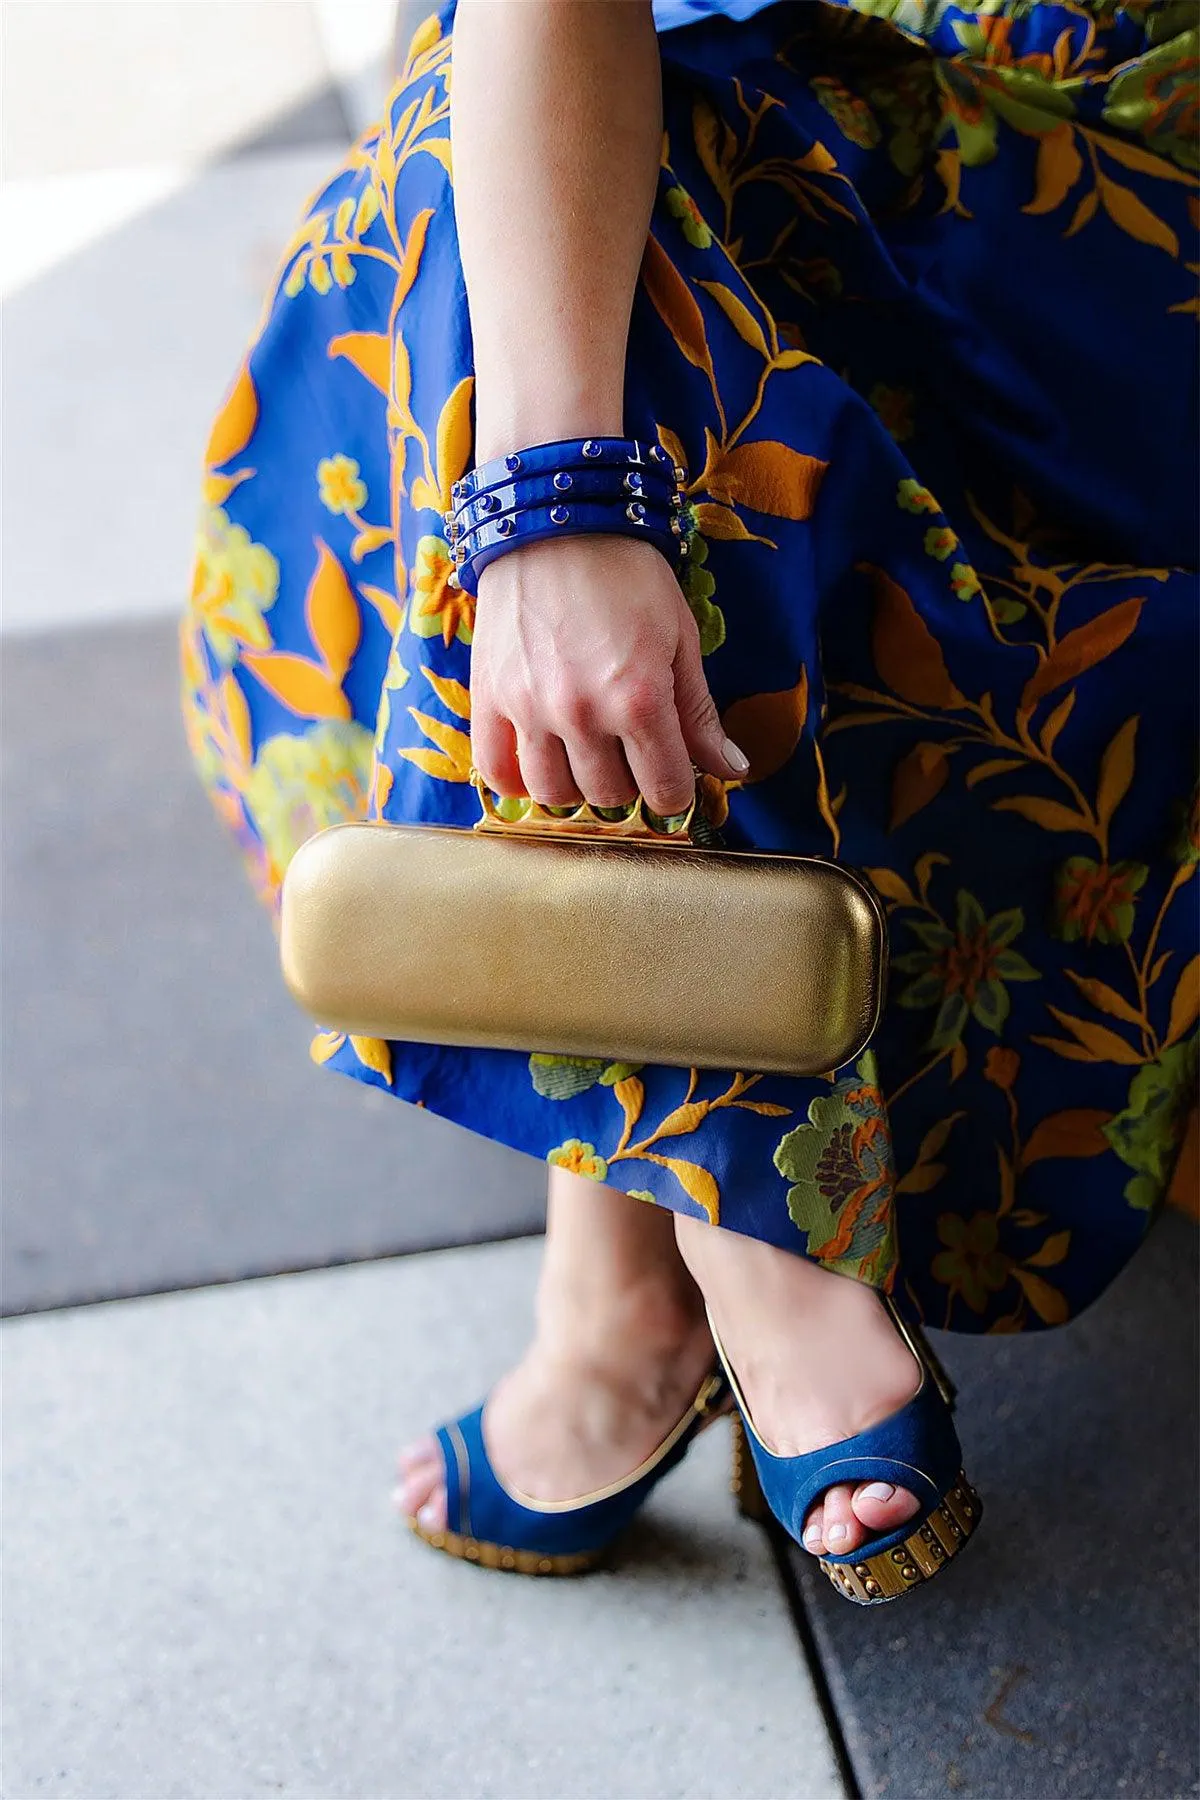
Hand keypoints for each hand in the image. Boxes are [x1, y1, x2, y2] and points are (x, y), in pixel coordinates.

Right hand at [469, 535, 748, 816]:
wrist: (557, 520)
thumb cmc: (627, 574)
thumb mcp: (679, 639)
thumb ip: (699, 713)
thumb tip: (733, 769)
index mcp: (639, 700)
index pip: (665, 790)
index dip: (676, 791)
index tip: (672, 777)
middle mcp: (581, 713)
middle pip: (610, 796)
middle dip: (630, 783)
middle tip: (630, 753)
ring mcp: (529, 708)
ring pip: (555, 794)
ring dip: (578, 786)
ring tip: (586, 756)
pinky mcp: (489, 697)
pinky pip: (496, 771)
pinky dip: (518, 781)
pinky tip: (539, 760)